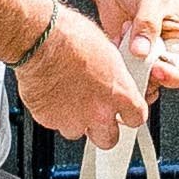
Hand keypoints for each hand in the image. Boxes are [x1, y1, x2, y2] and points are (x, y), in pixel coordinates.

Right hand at [13, 3, 147, 149]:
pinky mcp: (48, 120)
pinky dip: (56, 115)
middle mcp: (98, 111)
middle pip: (109, 140)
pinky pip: (56, 124)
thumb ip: (116, 76)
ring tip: (72, 101)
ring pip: (79, 133)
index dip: (131, 116)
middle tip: (99, 117)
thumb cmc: (73, 38)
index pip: (137, 118)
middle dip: (105, 131)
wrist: (41, 40)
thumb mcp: (110, 52)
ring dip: (77, 122)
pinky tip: (55, 97)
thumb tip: (118, 79)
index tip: (127, 114)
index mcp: (120, 93)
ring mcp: (72, 119)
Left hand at [97, 0, 178, 100]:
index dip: (175, 75)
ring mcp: (151, 55)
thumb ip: (148, 24)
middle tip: (136, 52)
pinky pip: (126, 73)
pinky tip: (118, 39)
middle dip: (148, 69)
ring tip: (127, 34)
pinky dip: (119, 62)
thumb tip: (142, 50)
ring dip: (131, 64)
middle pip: (166, 78)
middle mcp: (172, 50)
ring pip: (144, 78)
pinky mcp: (132, 58)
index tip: (156, 70)